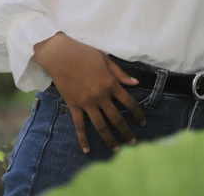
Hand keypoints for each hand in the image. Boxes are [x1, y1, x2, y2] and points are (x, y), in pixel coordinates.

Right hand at [32, 33, 145, 153]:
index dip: (138, 114)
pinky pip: (79, 125)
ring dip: (109, 139)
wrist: (60, 55)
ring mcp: (87, 103)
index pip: (129, 102)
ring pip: (100, 126)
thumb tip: (136, 83)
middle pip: (116, 118)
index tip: (143, 122)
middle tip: (133, 143)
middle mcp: (100, 96)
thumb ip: (120, 73)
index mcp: (110, 83)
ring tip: (116, 149)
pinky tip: (87, 150)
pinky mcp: (74, 106)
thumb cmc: (84, 53)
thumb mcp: (105, 59)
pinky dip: (83, 139)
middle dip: (126, 131)